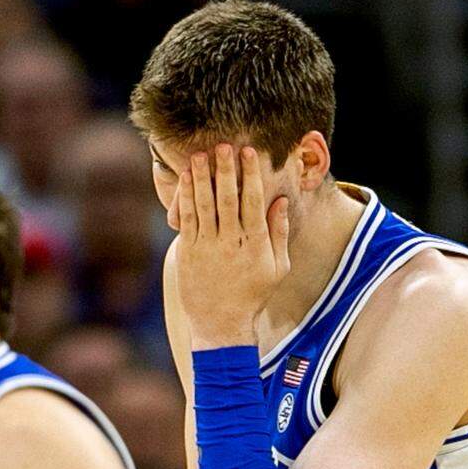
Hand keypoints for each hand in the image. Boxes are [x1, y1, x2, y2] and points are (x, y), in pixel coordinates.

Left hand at [176, 143, 290, 348]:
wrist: (221, 323)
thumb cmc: (253, 294)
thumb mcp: (277, 268)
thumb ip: (278, 233)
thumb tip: (280, 201)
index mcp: (256, 244)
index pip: (254, 202)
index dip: (251, 176)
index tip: (249, 153)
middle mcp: (231, 243)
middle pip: (228, 199)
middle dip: (226, 170)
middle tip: (224, 145)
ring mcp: (207, 248)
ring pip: (205, 206)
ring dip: (203, 178)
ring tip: (201, 154)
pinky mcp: (188, 252)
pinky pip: (187, 219)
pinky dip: (187, 197)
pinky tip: (188, 178)